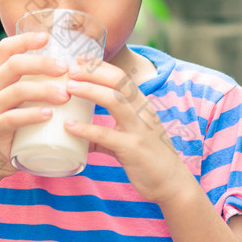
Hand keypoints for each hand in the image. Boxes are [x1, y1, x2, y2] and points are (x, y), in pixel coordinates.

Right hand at [0, 32, 70, 179]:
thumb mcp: (16, 99)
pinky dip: (33, 114)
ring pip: (17, 90)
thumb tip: (70, 69)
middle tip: (65, 69)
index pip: (6, 48)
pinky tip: (49, 115)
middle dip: (42, 63)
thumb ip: (33, 83)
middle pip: (14, 65)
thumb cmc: (11, 124)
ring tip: (65, 95)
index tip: (47, 37)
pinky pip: (13, 118)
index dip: (25, 39)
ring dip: (44, 90)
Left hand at [63, 58, 191, 204]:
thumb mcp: (129, 138)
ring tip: (69, 88)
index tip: (80, 58)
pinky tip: (69, 126)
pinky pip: (106, 135)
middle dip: (93, 72)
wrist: (172, 183)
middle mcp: (142, 111)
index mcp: (141, 105)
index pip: (121, 76)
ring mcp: (138, 129)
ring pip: (114, 100)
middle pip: (118, 81)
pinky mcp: (132, 149)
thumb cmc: (148, 158)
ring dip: (90, 90)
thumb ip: (104, 134)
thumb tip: (76, 133)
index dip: (100, 66)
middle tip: (70, 69)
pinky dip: (86, 129)